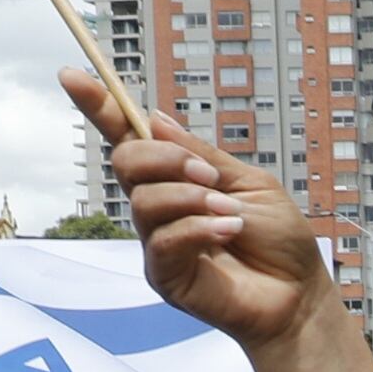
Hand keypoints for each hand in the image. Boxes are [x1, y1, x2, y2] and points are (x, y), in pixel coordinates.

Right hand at [70, 68, 338, 354]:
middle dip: (166, 159)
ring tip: (231, 215)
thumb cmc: (279, 243)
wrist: (299, 296)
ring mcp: (158, 243)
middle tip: (210, 178)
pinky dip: (200, 229)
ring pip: (145, 201)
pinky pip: (164, 240)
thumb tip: (154, 120)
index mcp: (178, 179)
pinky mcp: (163, 277)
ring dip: (192, 199)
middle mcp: (160, 208)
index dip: (100, 107)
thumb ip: (201, 156)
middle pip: (126, 161)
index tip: (73, 76)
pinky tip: (229, 233)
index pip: (129, 139)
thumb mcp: (247, 184)